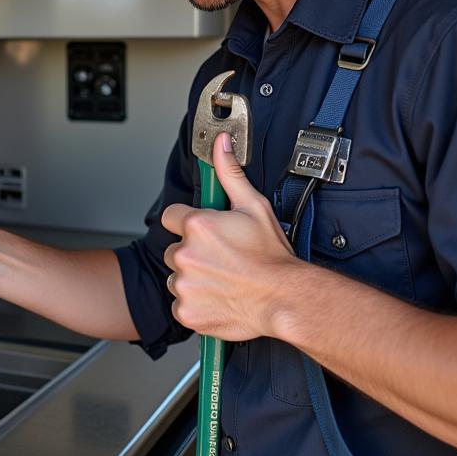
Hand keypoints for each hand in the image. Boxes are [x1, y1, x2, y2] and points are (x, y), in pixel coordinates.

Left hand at [161, 133, 299, 340]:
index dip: (188, 223)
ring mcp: (184, 284)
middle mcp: (185, 254)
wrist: (285, 299)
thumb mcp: (253, 206)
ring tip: (222, 278)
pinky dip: (195, 302)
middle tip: (221, 258)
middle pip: (174, 248)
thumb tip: (221, 144)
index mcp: (197, 225)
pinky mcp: (186, 311)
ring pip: (176, 276)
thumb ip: (229, 173)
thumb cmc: (272, 257)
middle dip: (192, 251)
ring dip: (192, 277)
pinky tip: (219, 296)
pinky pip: (180, 303)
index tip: (205, 232)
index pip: (171, 217)